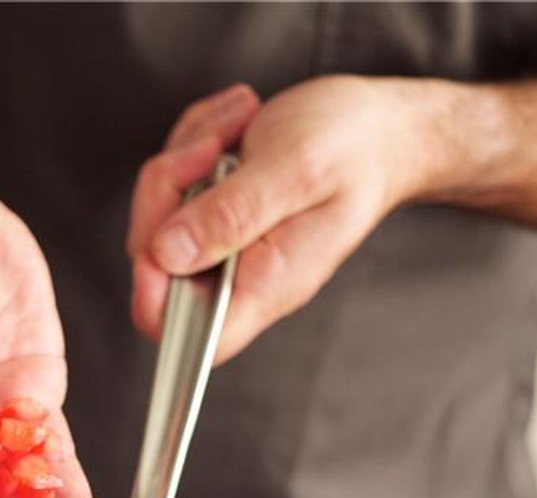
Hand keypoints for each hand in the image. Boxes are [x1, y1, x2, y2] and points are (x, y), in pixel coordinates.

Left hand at [130, 76, 442, 361]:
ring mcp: (220, 246)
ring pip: (156, 214)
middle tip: (215, 145)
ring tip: (241, 124)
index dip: (155, 297)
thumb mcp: (296, 170)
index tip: (162, 234)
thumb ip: (233, 215)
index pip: (188, 335)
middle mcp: (236, 275)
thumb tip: (169, 254)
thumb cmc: (355, 149)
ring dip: (187, 152)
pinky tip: (237, 124)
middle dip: (168, 188)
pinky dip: (193, 142)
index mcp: (262, 286)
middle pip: (154, 262)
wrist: (382, 129)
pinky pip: (170, 182)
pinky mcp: (210, 215)